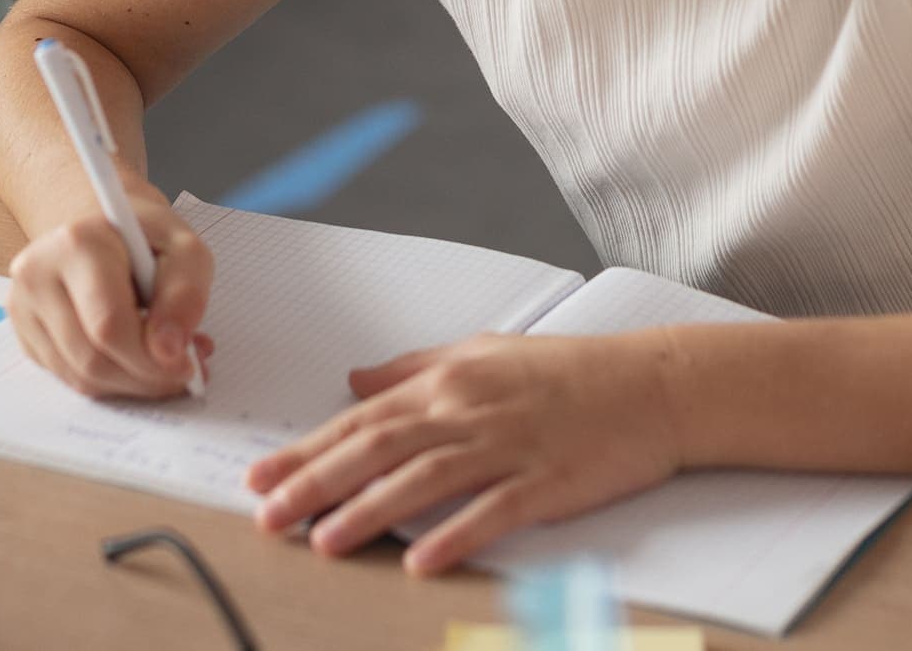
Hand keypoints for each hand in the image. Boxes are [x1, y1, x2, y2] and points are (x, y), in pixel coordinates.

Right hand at [7, 173, 214, 398]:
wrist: (101, 228)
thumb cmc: (144, 239)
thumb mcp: (185, 250)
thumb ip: (186, 295)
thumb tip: (168, 352)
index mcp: (77, 243)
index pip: (109, 326)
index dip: (152, 360)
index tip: (186, 365)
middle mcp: (37, 273)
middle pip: (91, 359)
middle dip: (143, 378)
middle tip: (178, 374)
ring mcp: (22, 305)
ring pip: (79, 377)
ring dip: (127, 384)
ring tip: (155, 361)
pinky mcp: (22, 332)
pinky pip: (67, 379)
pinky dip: (106, 381)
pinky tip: (127, 357)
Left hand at [246, 330, 684, 573]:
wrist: (649, 383)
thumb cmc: (565, 370)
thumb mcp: (480, 351)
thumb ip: (412, 369)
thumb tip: (356, 380)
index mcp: (446, 381)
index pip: (361, 420)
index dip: (307, 449)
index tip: (262, 475)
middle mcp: (467, 410)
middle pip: (378, 448)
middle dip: (316, 483)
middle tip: (269, 513)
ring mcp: (507, 446)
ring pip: (423, 480)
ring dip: (369, 511)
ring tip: (323, 540)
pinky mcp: (547, 482)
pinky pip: (493, 511)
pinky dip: (455, 534)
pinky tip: (421, 560)